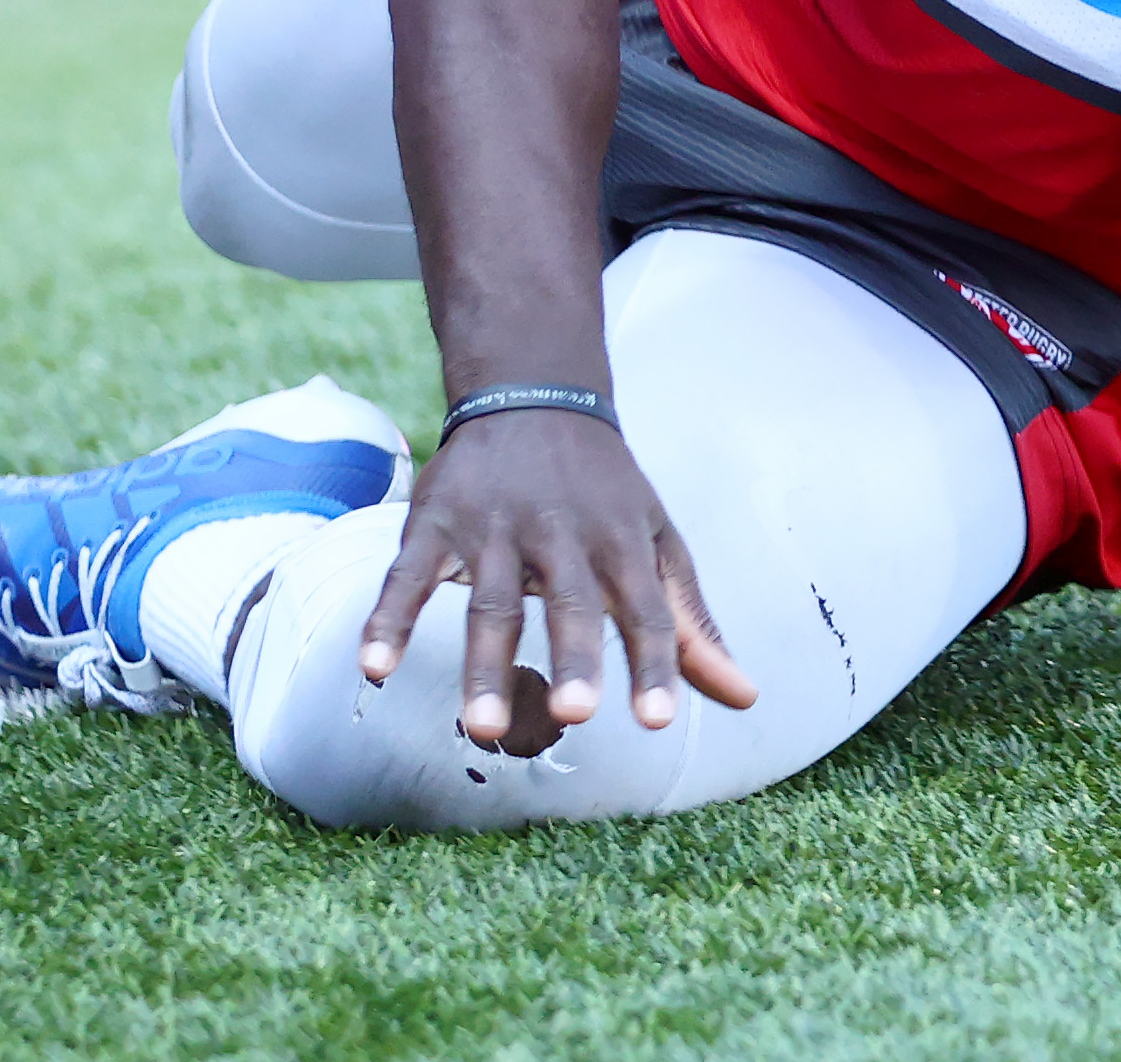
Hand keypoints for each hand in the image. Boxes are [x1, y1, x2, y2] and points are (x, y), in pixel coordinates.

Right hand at [355, 405, 758, 747]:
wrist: (534, 393)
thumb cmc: (605, 491)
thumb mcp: (656, 543)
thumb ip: (691, 625)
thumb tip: (746, 698)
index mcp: (620, 541)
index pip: (644, 610)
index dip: (653, 665)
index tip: (657, 722)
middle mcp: (559, 533)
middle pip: (568, 601)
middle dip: (573, 655)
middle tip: (575, 715)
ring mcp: (493, 528)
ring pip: (489, 601)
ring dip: (483, 665)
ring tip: (484, 727)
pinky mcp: (435, 522)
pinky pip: (406, 576)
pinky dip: (388, 620)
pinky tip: (374, 668)